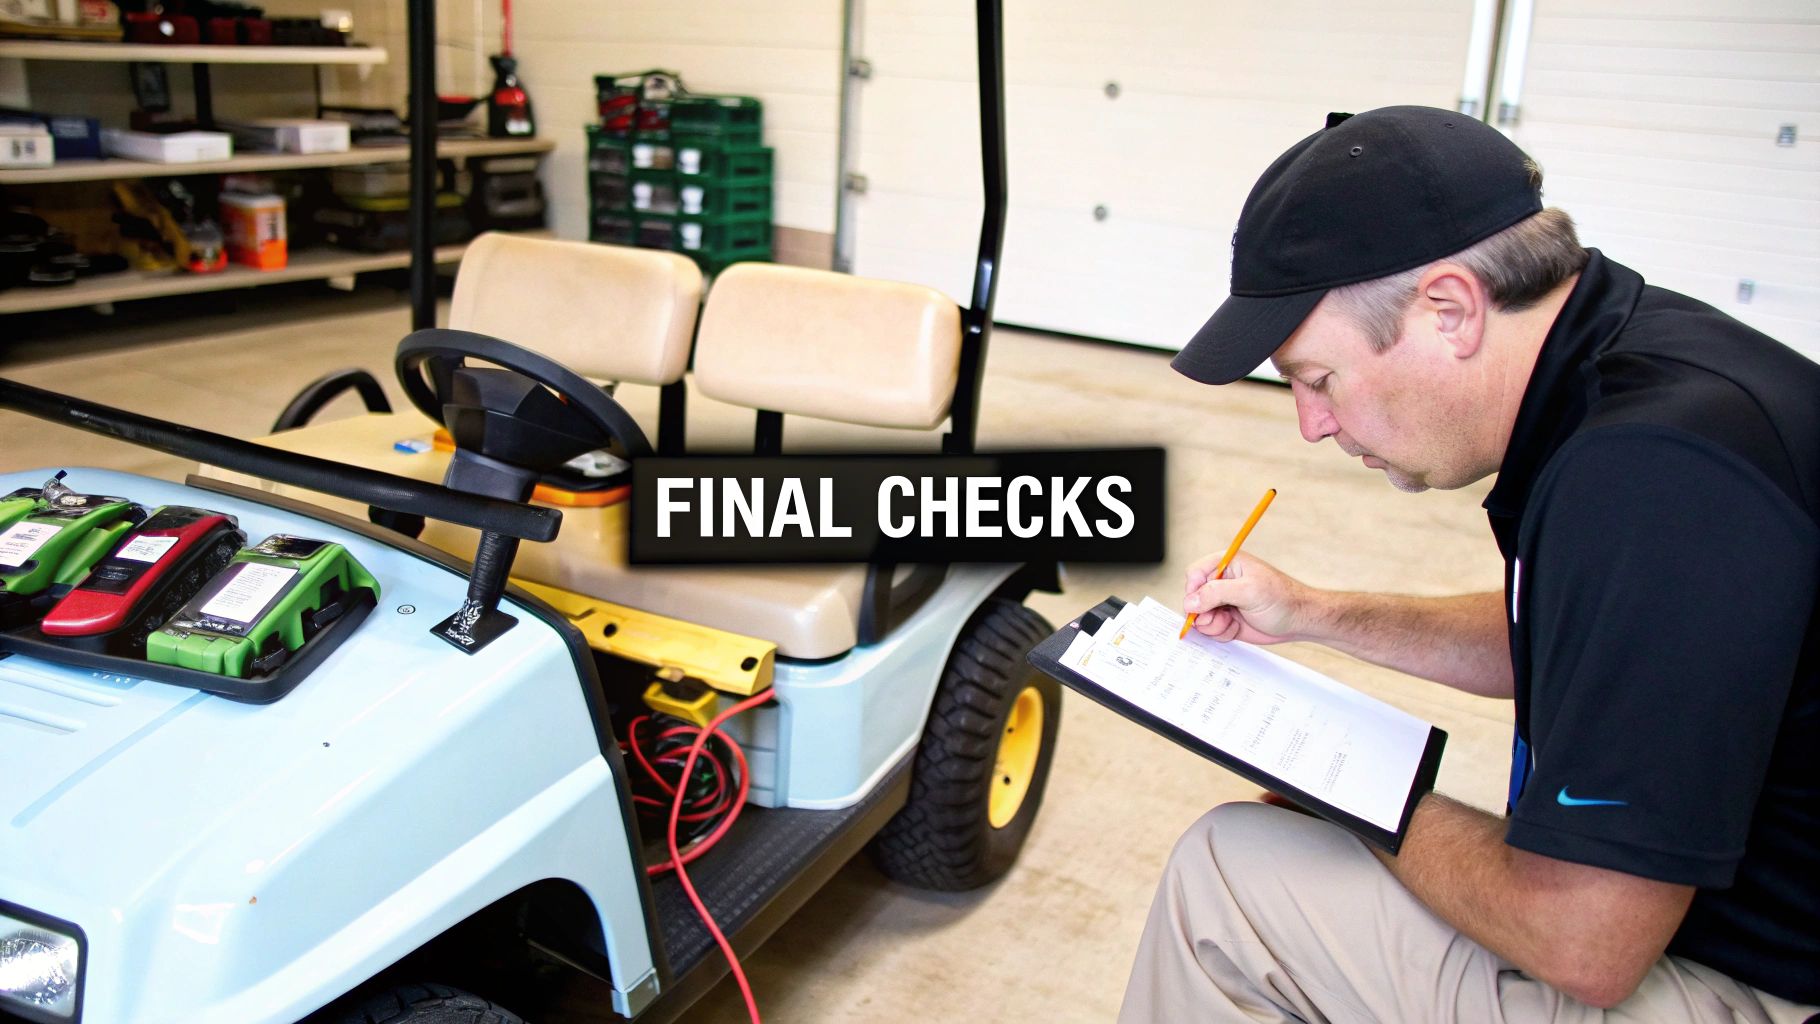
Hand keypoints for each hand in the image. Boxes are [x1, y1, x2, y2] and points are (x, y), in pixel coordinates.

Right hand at [1183, 552, 1310, 644]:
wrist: (1298, 621)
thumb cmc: (1281, 600)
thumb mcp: (1249, 591)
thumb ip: (1216, 593)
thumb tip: (1190, 601)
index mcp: (1226, 564)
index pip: (1194, 573)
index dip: (1193, 591)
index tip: (1201, 606)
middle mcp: (1221, 582)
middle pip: (1193, 597)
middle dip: (1203, 612)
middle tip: (1221, 618)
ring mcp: (1222, 602)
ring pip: (1199, 616)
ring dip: (1212, 625)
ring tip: (1231, 623)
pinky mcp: (1226, 619)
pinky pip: (1210, 628)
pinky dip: (1220, 632)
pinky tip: (1236, 628)